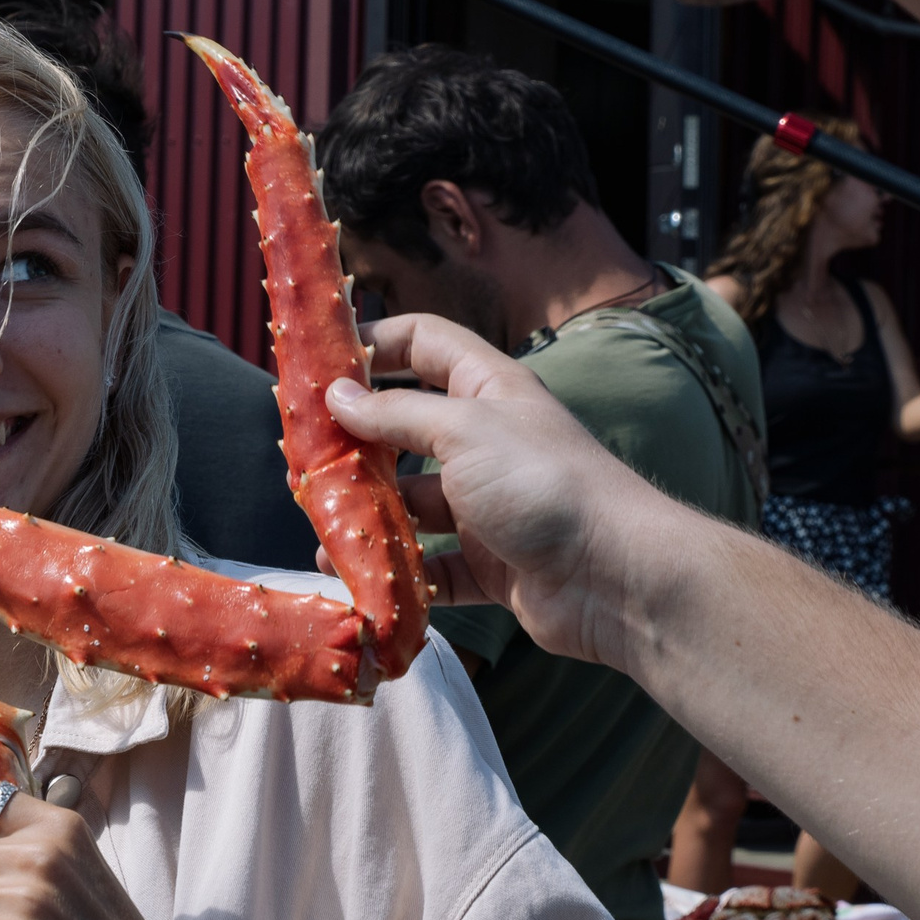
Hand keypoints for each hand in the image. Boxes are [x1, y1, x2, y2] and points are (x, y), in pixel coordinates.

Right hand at [322, 312, 689, 668]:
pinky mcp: (488, 563)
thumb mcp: (463, 430)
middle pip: (405, 428)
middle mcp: (486, 442)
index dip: (376, 342)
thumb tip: (336, 396)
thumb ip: (396, 413)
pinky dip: (397, 573)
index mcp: (488, 391)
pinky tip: (358, 577)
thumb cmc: (544, 483)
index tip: (322, 362)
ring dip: (368, 515)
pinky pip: (430, 566)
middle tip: (303, 459)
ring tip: (322, 527)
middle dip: (355, 442)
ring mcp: (487, 505)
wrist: (615, 577)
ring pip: (411, 503)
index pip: (425, 343)